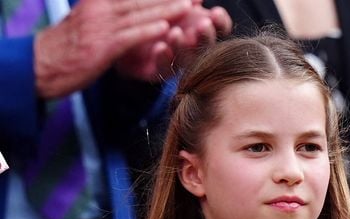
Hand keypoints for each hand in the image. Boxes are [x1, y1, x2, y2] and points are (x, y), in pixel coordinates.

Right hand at [34, 0, 193, 97]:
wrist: (42, 64)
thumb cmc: (68, 50)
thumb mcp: (90, 26)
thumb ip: (111, 19)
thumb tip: (131, 18)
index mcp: (100, 2)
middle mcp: (102, 7)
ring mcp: (102, 25)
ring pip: (140, 13)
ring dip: (167, 8)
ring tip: (189, 4)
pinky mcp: (103, 46)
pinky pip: (130, 36)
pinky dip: (148, 30)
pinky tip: (165, 27)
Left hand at [116, 3, 232, 81]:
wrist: (120, 28)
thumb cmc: (149, 12)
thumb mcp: (169, 2)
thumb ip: (185, 1)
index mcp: (198, 26)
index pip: (219, 27)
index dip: (220, 22)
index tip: (216, 12)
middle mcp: (192, 45)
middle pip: (207, 46)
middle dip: (205, 36)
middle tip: (202, 25)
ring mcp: (176, 60)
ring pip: (187, 59)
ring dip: (183, 45)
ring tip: (176, 33)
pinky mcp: (158, 71)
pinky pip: (164, 70)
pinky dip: (163, 58)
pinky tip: (160, 47)